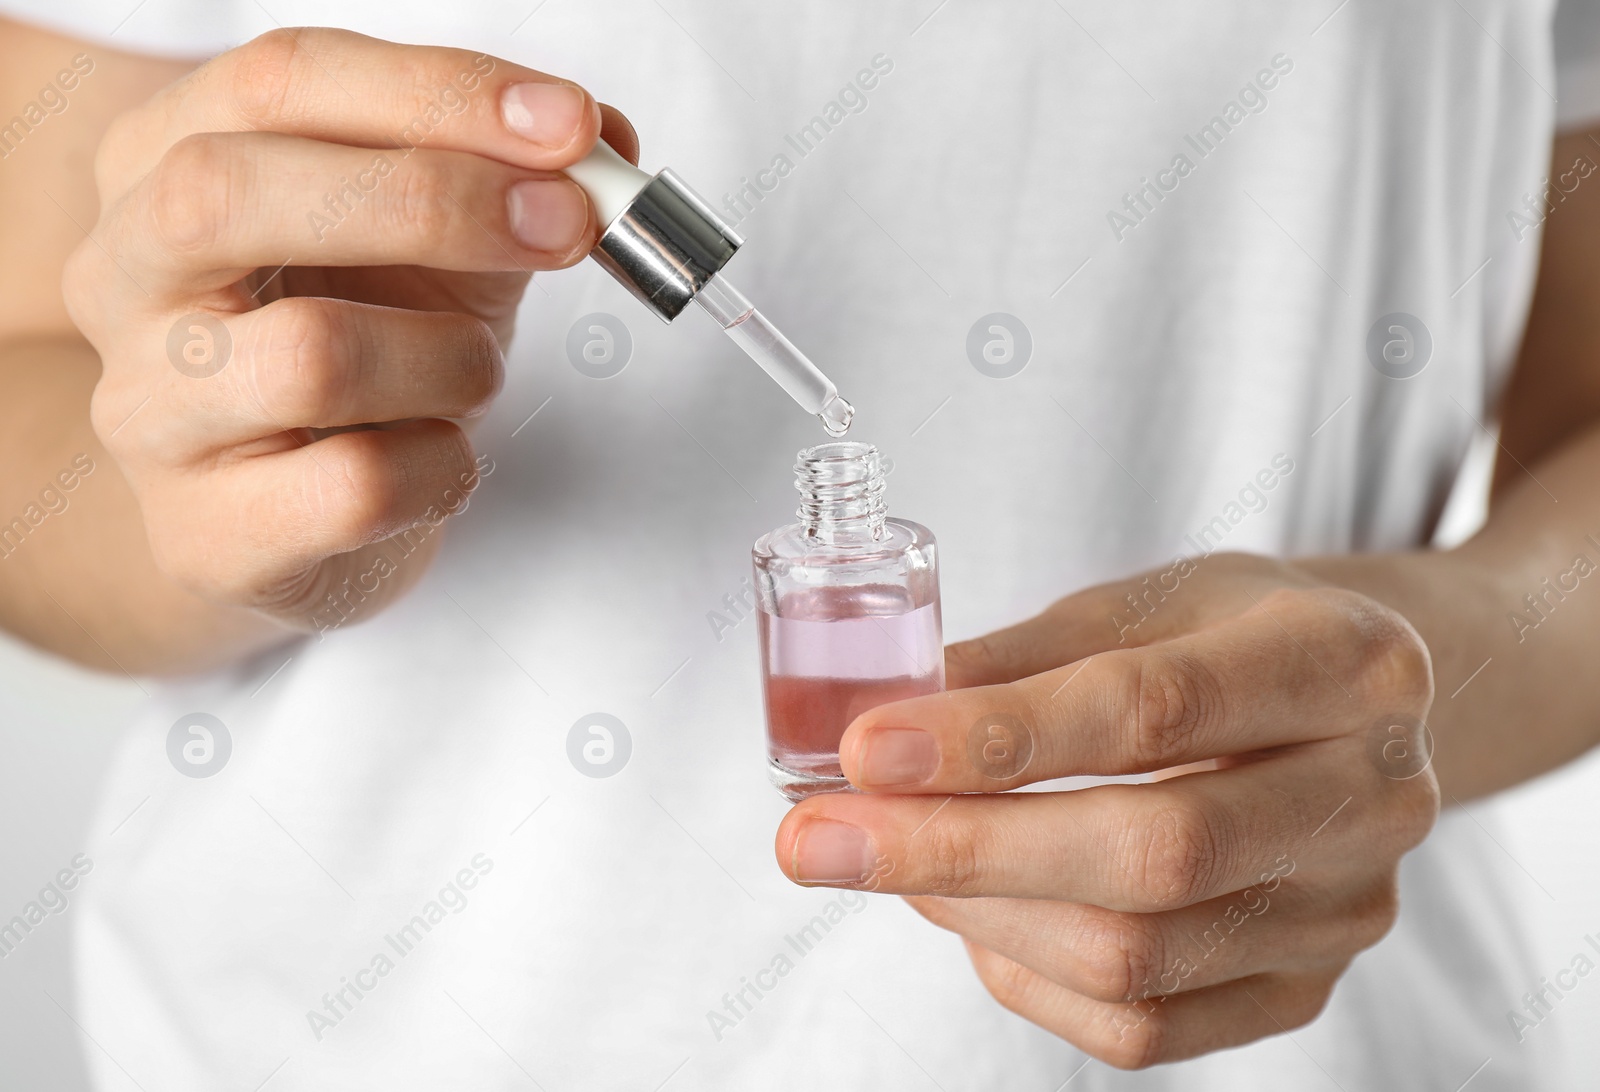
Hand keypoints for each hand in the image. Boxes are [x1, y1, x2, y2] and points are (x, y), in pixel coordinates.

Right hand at [62, 29, 635, 631]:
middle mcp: (120, 278)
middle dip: (433, 199)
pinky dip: (446, 466)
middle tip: (566, 225)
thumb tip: (602, 139)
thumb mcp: (436, 238)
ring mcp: (148, 415)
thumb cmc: (370, 348)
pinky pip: (357, 486)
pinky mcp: (206, 535)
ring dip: (454, 358)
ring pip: (312, 355)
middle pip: (234, 190)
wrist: (302, 515)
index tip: (569, 125)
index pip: (277, 81)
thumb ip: (510, 175)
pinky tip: (442, 455)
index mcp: (159, 162)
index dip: (437, 90)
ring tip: (473, 372)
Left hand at [775, 553, 1439, 1067]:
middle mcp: (1372, 794)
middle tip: (817, 837)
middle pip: (1152, 851)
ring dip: (974, 912)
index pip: (1150, 710)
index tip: (864, 747)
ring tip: (880, 857)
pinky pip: (1144, 1026)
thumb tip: (882, 718)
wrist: (1365, 709)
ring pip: (1137, 955)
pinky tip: (965, 911)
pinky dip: (1024, 973)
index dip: (995, 736)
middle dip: (959, 849)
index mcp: (1344, 661)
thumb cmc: (1238, 637)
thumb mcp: (1147, 599)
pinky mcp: (1305, 986)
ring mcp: (1347, 909)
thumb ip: (1023, 660)